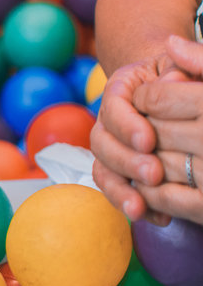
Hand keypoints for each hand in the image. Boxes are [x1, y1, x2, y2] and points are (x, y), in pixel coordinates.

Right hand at [91, 52, 178, 221]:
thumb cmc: (182, 77)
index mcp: (121, 89)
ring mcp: (111, 146)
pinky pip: (116, 188)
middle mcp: (108, 119)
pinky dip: (132, 204)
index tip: (148, 141)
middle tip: (152, 174)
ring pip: (102, 169)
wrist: (173, 89)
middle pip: (102, 142)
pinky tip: (155, 217)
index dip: (127, 125)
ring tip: (141, 208)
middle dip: (125, 161)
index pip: (113, 107)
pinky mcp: (119, 170)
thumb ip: (178, 70)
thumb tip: (169, 84)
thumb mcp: (183, 68)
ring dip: (120, 190)